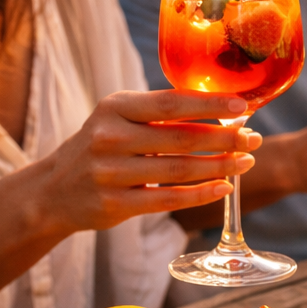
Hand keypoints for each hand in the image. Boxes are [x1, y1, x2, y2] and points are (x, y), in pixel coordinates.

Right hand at [38, 90, 258, 231]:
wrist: (53, 190)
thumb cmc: (103, 147)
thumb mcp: (119, 119)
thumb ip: (160, 114)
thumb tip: (223, 109)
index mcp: (115, 108)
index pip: (171, 103)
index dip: (210, 105)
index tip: (243, 106)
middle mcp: (110, 137)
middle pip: (181, 138)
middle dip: (225, 138)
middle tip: (254, 138)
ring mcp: (110, 172)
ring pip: (179, 169)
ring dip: (220, 166)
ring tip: (246, 162)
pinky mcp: (115, 204)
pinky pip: (168, 199)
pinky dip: (201, 194)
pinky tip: (225, 187)